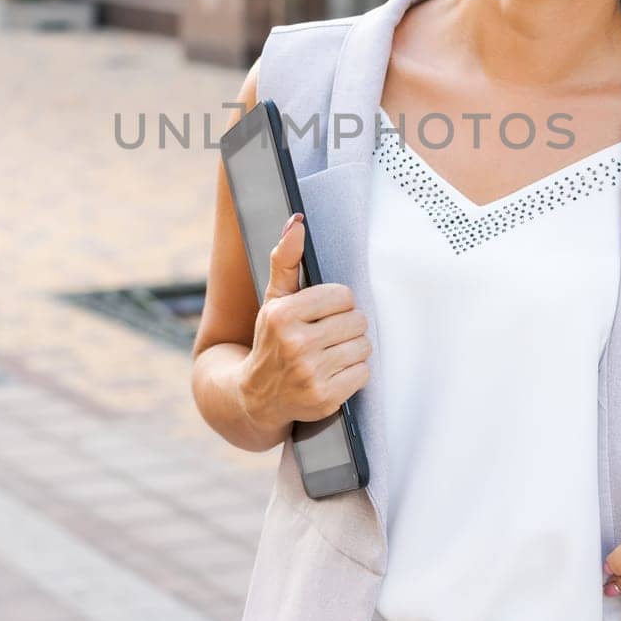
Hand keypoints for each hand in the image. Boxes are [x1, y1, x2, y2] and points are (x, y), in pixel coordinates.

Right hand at [237, 213, 371, 428]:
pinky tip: (334, 372)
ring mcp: (310, 374)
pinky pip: (364, 373)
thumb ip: (285, 259)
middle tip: (328, 335)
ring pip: (363, 346)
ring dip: (353, 349)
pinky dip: (354, 373)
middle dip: (347, 326)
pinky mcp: (325, 398)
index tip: (323, 313)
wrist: (257, 397)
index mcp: (282, 314)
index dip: (338, 303)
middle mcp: (294, 344)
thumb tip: (297, 222)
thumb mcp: (274, 299)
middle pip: (357, 320)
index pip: (343, 295)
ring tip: (332, 353)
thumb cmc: (271, 340)